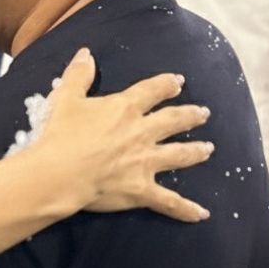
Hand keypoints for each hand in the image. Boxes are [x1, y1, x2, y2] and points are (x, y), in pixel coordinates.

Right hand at [31, 48, 212, 222]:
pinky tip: (202, 214)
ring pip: (179, 155)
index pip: (152, 91)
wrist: (60, 172)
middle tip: (203, 114)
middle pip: (173, 121)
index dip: (167, 85)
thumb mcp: (66, 98)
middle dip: (190, 116)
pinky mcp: (142, 189)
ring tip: (209, 149)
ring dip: (196, 152)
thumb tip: (86, 53)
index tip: (178, 82)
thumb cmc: (61, 134)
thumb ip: (78, 74)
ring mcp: (145, 162)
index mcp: (125, 108)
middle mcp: (141, 132)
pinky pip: (169, 201)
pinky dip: (186, 209)